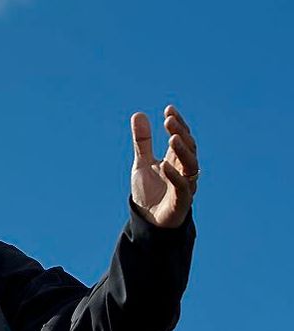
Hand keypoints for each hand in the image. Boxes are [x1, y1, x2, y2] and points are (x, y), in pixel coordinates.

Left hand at [130, 105, 198, 228]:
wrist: (147, 220)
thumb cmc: (149, 191)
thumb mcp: (142, 163)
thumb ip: (142, 142)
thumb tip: (138, 114)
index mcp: (176, 160)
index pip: (182, 138)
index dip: (178, 124)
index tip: (169, 109)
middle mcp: (184, 170)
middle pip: (188, 148)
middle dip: (180, 133)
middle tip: (169, 120)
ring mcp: (185, 185)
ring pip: (190, 165)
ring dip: (182, 151)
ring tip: (172, 138)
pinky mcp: (181, 201)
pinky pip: (182, 187)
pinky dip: (174, 176)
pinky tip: (164, 164)